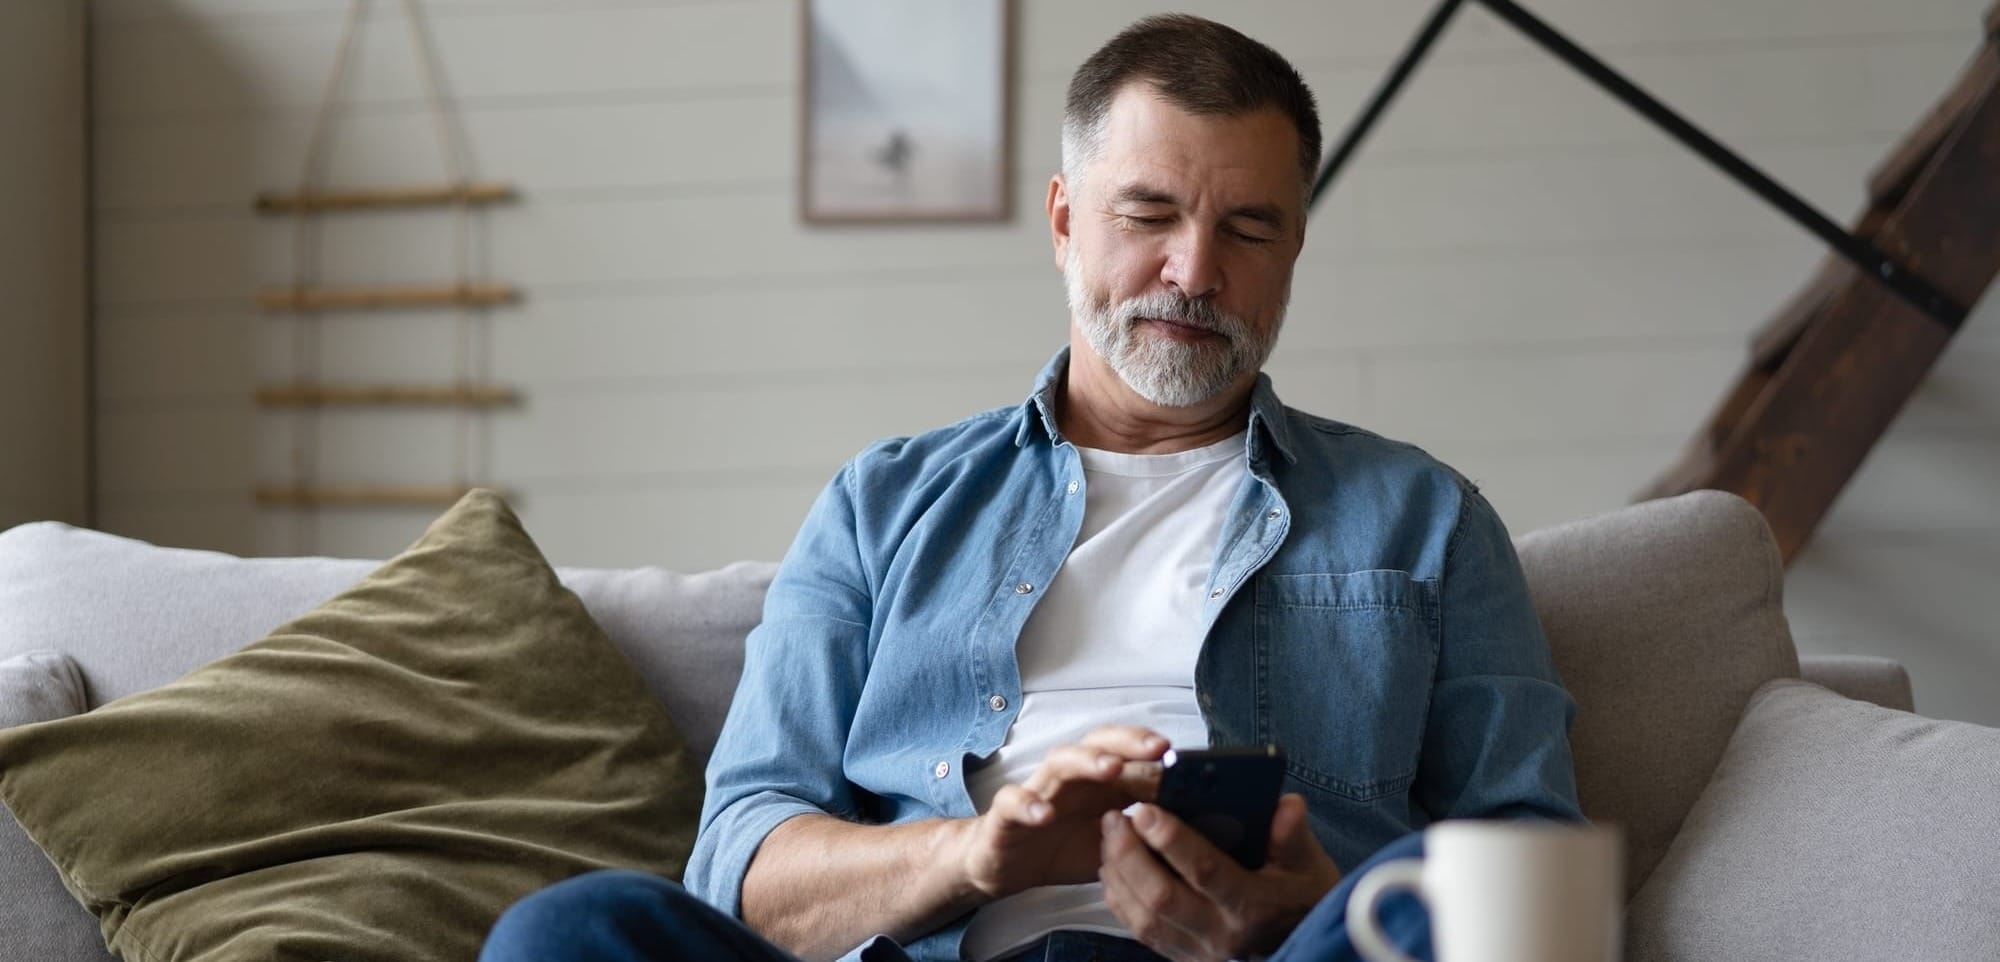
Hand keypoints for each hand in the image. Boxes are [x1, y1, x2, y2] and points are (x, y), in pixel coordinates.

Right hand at [954, 725, 1167, 899]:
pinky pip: (1013, 801)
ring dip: (1086, 762)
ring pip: (1060, 762)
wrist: (1007, 865)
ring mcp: (1038, 790)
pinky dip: (1028, 804)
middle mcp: (1071, 778)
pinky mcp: (1007, 812)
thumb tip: (1191, 826)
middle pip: (1098, 744)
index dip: (1154, 751)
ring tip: (1110, 769)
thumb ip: (1143, 832)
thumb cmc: (1063, 846)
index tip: (1184, 757)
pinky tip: (1044, 813)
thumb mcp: (1112, 844)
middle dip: (1128, 742)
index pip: (1128, 753)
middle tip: (1157, 748)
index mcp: (1098, 783)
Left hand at [1098, 793, 1342, 961]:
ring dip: (1119, 873)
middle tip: (1116, 817)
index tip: (1146, 810)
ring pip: (1143, 916)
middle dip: (1131, 853)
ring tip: (1110, 835)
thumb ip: (1292, 834)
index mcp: (1252, 905)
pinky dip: (1119, 897)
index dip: (1172, 840)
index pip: (1206, 871)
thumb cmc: (1302, 896)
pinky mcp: (1182, 955)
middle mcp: (1221, 933)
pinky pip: (1139, 930)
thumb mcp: (1307, 862)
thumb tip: (1287, 805)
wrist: (1301, 940)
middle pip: (1162, 896)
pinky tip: (1113, 867)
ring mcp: (1198, 949)